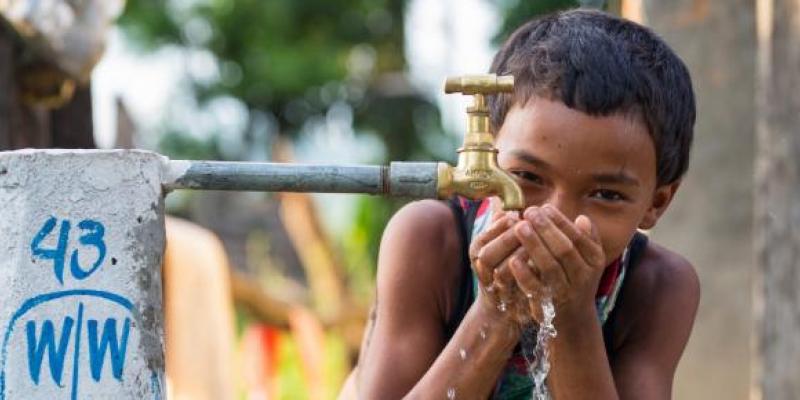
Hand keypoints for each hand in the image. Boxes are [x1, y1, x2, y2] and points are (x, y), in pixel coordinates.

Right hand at [468, 210, 527, 325]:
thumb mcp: (502, 243)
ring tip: (536, 245)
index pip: (482, 238)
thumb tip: (504, 204)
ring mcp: (494, 288)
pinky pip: (517, 288)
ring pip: (501, 272)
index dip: (498, 227)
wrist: (508, 305)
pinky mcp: (509, 301)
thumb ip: (503, 226)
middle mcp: (482, 271)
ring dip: (519, 257)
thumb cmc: (507, 265)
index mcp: (478, 252)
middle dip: (507, 240)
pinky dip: (530, 275)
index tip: (516, 216)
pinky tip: (543, 264)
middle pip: (486, 254)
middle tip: (526, 227)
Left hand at [508, 205, 606, 321]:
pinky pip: (536, 288)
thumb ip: (586, 238)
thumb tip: (582, 219)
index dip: (560, 222)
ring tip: (519, 227)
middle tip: (529, 212)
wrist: (574, 319)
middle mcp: (583, 277)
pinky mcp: (548, 305)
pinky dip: (525, 274)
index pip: (578, 238)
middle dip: (546, 229)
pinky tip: (513, 260)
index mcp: (594, 261)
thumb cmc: (576, 279)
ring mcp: (565, 292)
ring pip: (550, 267)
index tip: (545, 208)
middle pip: (564, 250)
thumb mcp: (588, 260)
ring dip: (534, 246)